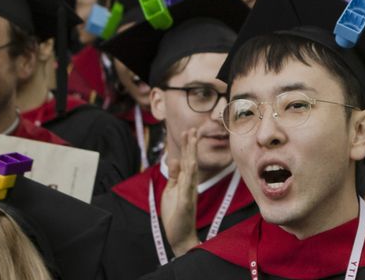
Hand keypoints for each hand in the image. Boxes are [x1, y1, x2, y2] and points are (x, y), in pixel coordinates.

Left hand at [161, 128, 201, 256]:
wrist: (180, 235)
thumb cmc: (176, 214)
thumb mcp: (172, 191)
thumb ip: (174, 176)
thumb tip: (175, 159)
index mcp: (186, 182)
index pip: (187, 160)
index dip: (187, 146)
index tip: (188, 132)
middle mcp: (190, 185)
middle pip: (191, 161)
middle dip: (191, 145)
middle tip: (192, 128)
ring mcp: (189, 193)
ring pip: (192, 169)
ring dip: (191, 153)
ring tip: (192, 139)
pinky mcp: (186, 202)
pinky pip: (188, 186)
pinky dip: (189, 174)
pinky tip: (189, 162)